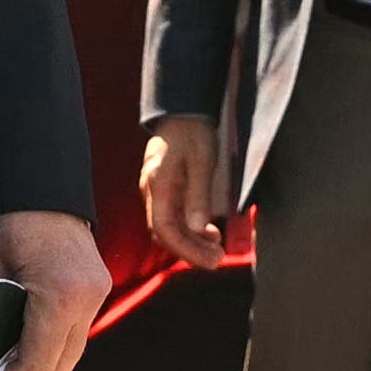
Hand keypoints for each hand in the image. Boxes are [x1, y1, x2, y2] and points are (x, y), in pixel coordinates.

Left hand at [0, 209, 106, 370]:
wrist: (34, 174)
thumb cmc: (5, 215)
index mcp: (62, 294)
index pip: (39, 366)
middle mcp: (89, 296)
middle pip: (60, 368)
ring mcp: (98, 290)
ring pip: (71, 354)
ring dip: (41, 365)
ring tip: (8, 364)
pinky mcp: (97, 285)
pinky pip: (76, 332)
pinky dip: (53, 344)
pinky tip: (27, 342)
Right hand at [138, 115, 236, 266]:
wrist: (183, 110)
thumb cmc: (193, 132)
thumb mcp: (202, 161)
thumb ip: (198, 195)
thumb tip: (197, 229)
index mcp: (158, 185)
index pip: (164, 230)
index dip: (186, 250)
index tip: (211, 260)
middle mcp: (152, 192)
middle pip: (165, 233)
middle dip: (190, 251)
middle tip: (218, 259)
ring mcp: (156, 191)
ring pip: (169, 228)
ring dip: (191, 242)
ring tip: (217, 249)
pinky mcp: (164, 190)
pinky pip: (173, 217)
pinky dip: (189, 230)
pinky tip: (208, 232)